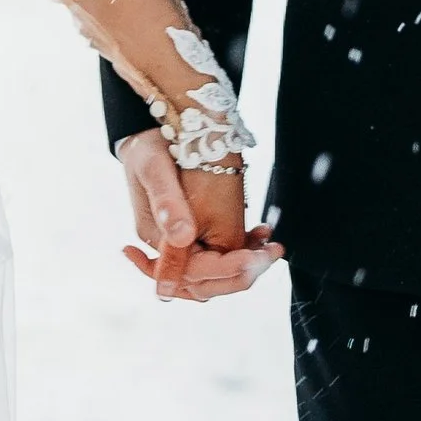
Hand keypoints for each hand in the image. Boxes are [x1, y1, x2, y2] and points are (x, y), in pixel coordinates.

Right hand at [117, 130, 282, 303]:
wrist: (148, 137)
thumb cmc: (148, 150)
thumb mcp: (154, 169)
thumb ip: (166, 202)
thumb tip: (181, 237)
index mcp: (157, 239)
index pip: (193, 273)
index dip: (226, 269)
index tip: (254, 257)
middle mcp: (169, 247)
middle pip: (205, 283)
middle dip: (242, 273)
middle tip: (273, 252)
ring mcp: (182, 242)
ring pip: (216, 272)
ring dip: (246, 263)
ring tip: (271, 245)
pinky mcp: (196, 231)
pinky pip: (219, 255)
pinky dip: (242, 250)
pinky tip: (260, 233)